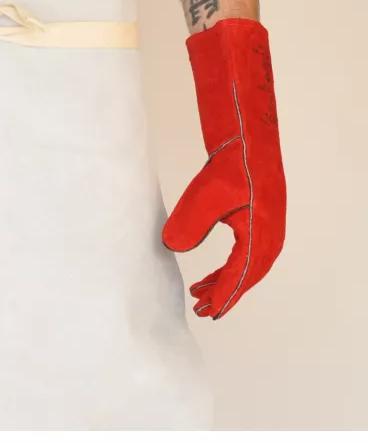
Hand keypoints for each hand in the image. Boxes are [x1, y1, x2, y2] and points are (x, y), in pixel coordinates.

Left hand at [162, 19, 285, 319]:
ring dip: (225, 281)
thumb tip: (172, 248)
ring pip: (246, 265)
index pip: (242, 274)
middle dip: (224, 294)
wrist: (249, 130)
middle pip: (246, 275)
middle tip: (201, 310)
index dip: (224, 295)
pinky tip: (212, 268)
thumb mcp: (208, 192)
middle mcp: (270, 232)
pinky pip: (245, 251)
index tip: (207, 311)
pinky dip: (229, 264)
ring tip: (200, 293)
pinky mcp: (258, 216)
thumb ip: (190, 223)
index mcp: (263, 231)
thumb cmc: (233, 160)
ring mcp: (267, 224)